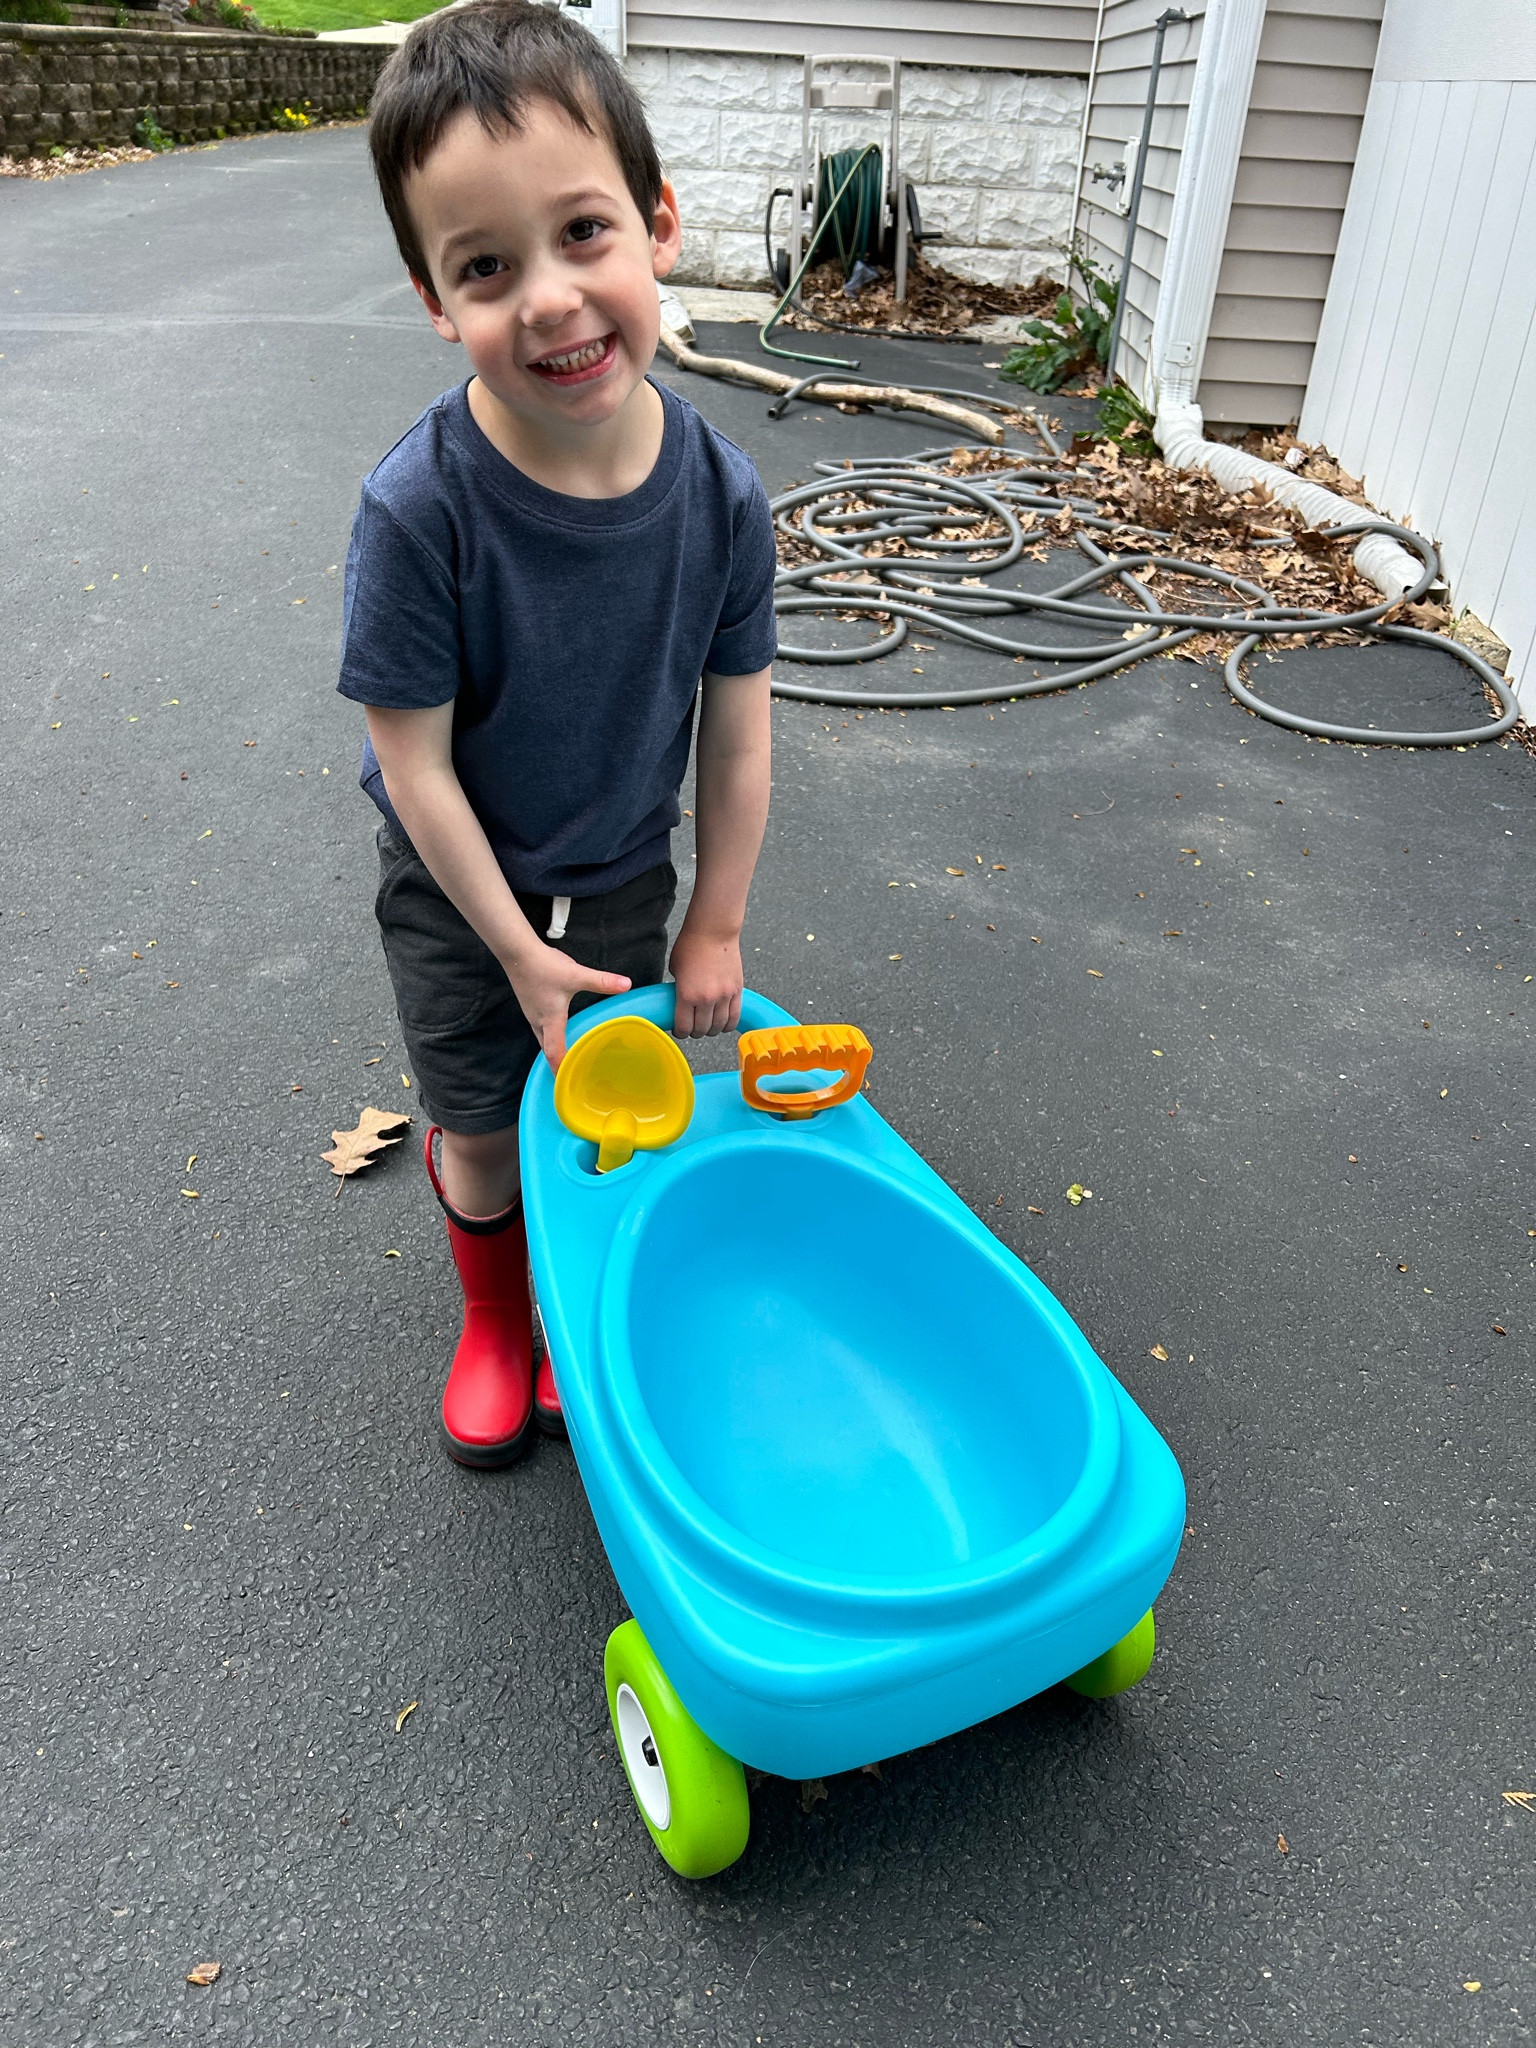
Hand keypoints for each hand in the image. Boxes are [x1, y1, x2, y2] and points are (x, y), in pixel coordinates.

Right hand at [504, 943, 630, 1069]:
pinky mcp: (530, 1004)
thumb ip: (601, 981)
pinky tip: (561, 1028)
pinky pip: (540, 1027)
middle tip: (571, 1074)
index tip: (568, 1084)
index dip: (561, 1069)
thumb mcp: (576, 975)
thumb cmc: (544, 967)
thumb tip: (627, 984)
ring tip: (568, 1056)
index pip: (554, 1052)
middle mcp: (538, 1021)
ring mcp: (532, 1013)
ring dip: (553, 1048)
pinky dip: (550, 1035)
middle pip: (547, 1049)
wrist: (517, 952)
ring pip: (543, 1038)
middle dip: (557, 1063)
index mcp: (550, 1020)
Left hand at [669, 923, 741, 1036]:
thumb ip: (678, 989)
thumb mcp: (675, 970)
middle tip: (693, 1028)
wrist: (714, 931)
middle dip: (695, 1032)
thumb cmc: (691, 945)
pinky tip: (722, 1023)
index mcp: (687, 995)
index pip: (684, 1027)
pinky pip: (734, 1017)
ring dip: (712, 1030)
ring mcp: (724, 996)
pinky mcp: (737, 991)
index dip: (680, 1032)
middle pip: (702, 1030)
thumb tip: (678, 1002)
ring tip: (708, 1026)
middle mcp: (707, 999)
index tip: (679, 1030)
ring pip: (719, 1026)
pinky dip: (728, 1024)